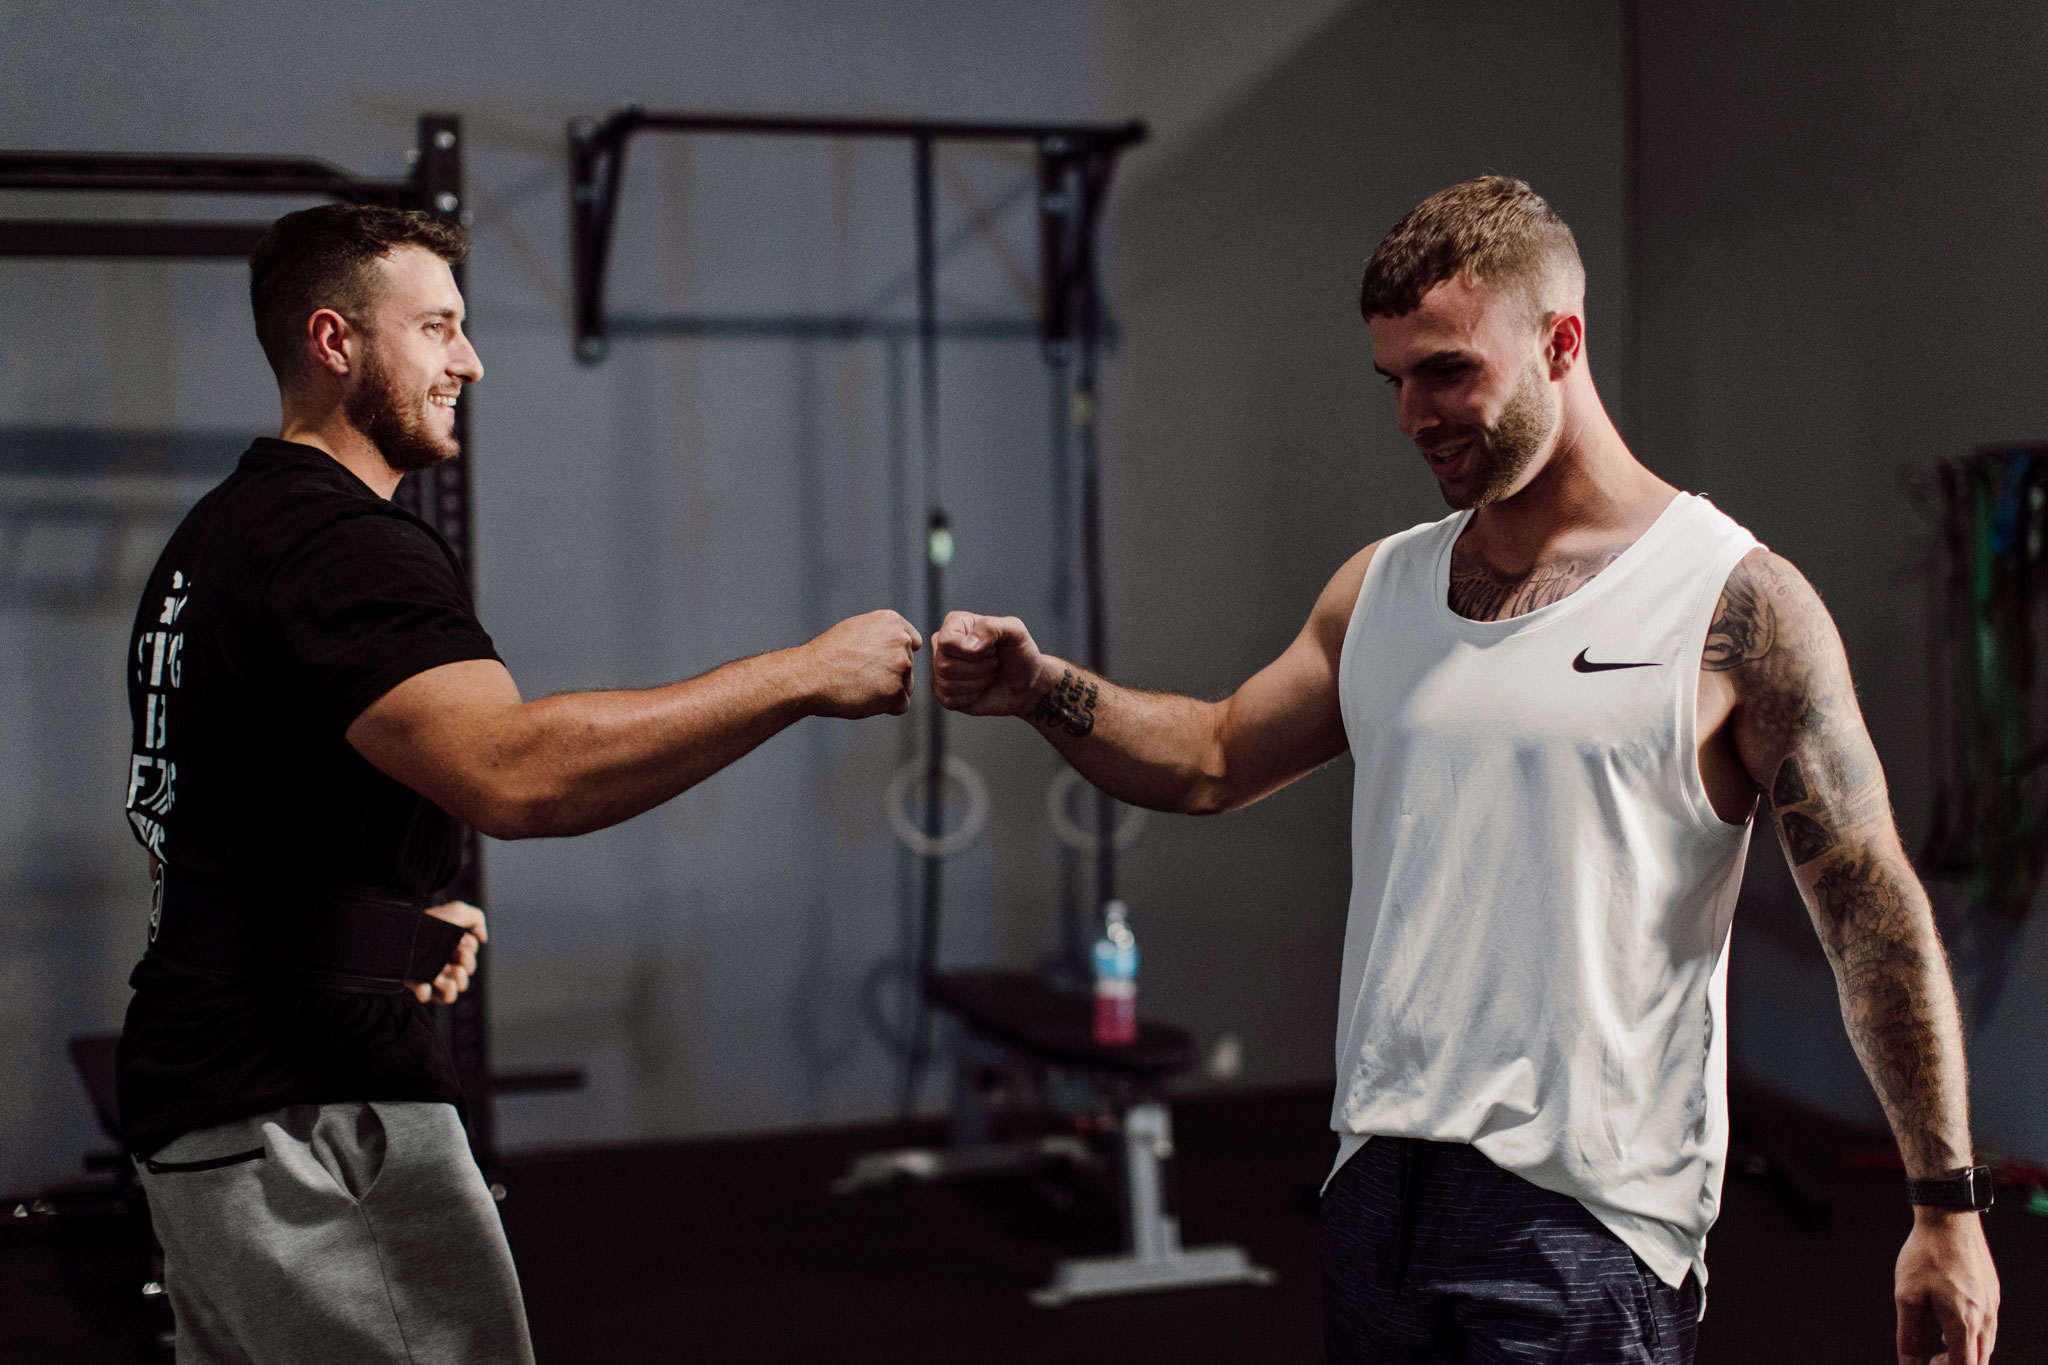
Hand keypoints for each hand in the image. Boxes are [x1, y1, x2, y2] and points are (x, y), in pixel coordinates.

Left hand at [405, 900, 485, 1003]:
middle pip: (468, 973)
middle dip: (467, 963)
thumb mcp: (458, 911)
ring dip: (458, 980)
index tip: (461, 939)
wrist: (405, 932)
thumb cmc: (430, 921)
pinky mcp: (421, 987)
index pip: (471, 956)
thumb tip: (484, 939)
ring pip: (457, 990)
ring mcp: (432, 976)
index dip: (470, 948)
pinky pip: (438, 998)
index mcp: (451, 949)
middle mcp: (443, 963)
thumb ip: (477, 920)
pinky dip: (441, 991)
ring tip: (446, 969)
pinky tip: (434, 979)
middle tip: (455, 952)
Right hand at [801, 610, 922, 718]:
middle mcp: (900, 641)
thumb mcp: (857, 628)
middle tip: (861, 674)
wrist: (810, 676)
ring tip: (861, 685)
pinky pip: (901, 705)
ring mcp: (900, 667)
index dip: (894, 655)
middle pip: (909, 666)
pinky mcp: (896, 693)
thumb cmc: (827, 654)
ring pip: (906, 686)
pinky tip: (864, 698)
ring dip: (889, 690)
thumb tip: (902, 642)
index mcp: (892, 621)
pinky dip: (886, 707)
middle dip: (891, 674)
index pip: (912, 643)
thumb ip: (883, 633)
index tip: (875, 661)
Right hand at [931, 611, 1054, 717]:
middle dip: (979, 668)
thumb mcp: (1014, 631)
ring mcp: (940, 671)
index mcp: (954, 624)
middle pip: (944, 664)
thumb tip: (968, 647)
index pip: (947, 642)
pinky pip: (950, 701)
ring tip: (989, 674)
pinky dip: (972, 697)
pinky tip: (982, 688)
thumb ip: (991, 627)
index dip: (973, 652)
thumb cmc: (1019, 653)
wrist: (1027, 683)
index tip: (993, 649)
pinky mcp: (944, 694)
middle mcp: (942, 646)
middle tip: (994, 663)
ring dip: (978, 682)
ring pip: (947, 684)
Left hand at [1897, 1209, 1998, 1363]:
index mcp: (1965, 1323)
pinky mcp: (1992, 1292)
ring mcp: (1992, 1304)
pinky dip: (1972, 1335)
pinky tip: (1951, 1325)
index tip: (1928, 1364)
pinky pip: (1989, 1325)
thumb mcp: (1907, 1296)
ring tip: (1938, 1346)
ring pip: (1986, 1344)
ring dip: (1965, 1352)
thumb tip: (1908, 1362)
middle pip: (1979, 1360)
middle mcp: (1985, 1317)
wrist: (1949, 1219)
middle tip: (1931, 1360)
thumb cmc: (1925, 1254)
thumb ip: (1909, 1335)